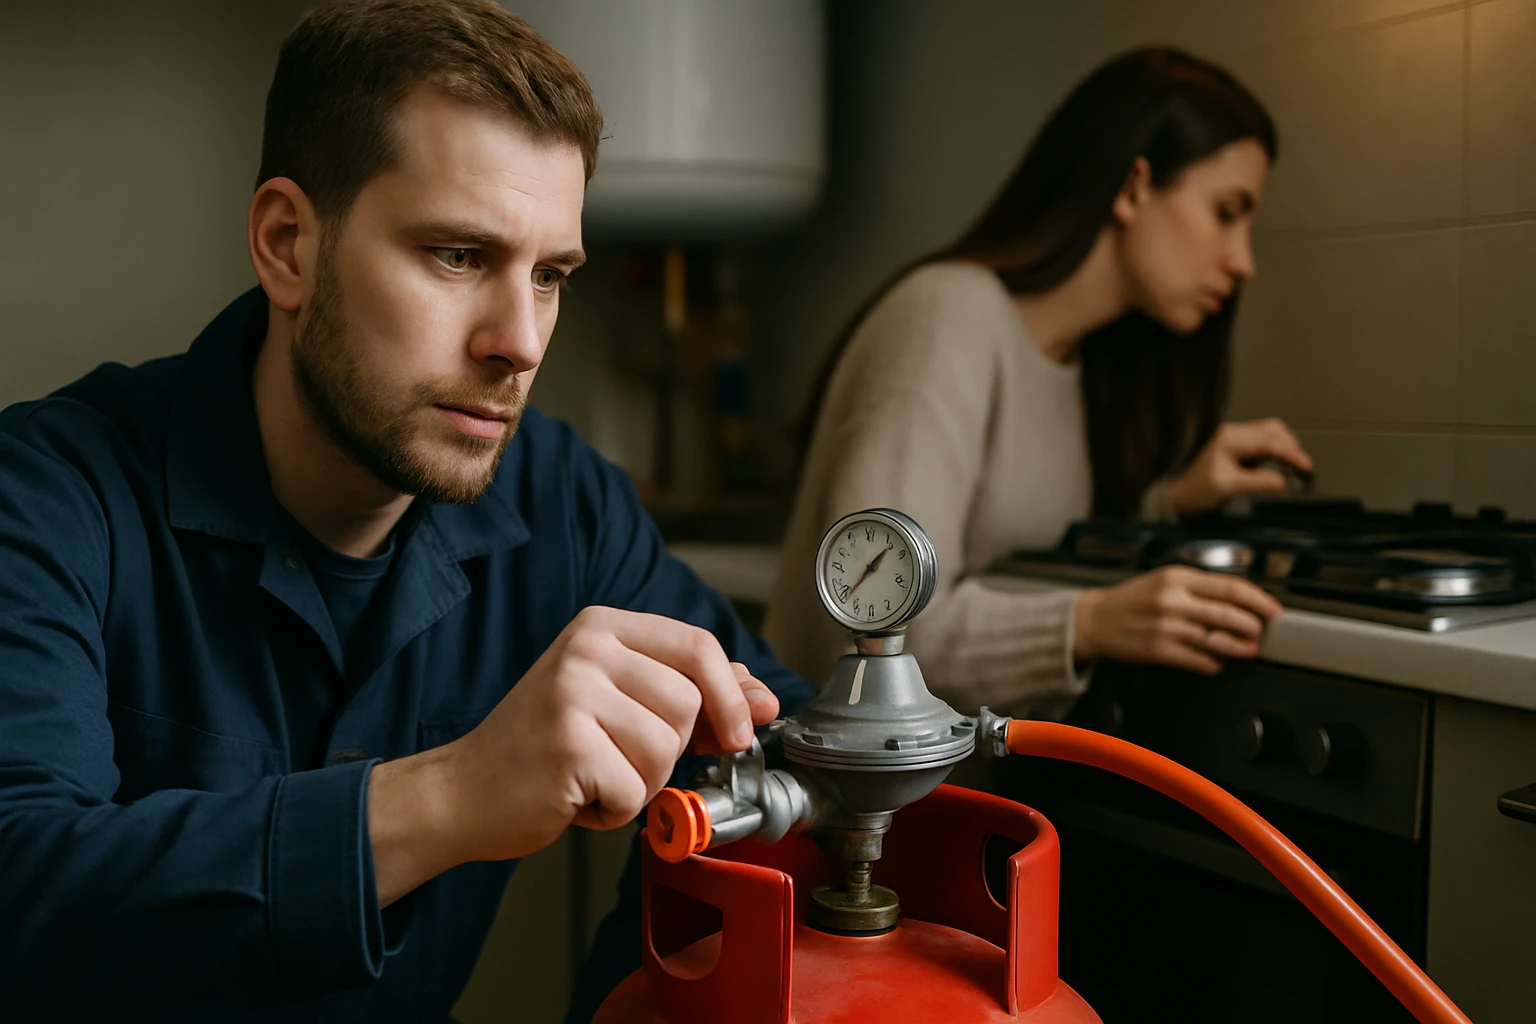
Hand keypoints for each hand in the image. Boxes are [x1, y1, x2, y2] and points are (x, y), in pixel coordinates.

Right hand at [368, 607, 776, 903]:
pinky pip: (637, 791)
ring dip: (642, 782)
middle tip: (621, 757)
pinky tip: (579, 795)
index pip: (699, 645)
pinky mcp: (567, 744)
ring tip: (596, 775)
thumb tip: (765, 700)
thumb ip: (695, 695)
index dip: (732, 695)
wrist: (465, 791)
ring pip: (666, 750)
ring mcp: (573, 693)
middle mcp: (586, 649)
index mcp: (602, 627)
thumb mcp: (621, 702)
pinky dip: (616, 810)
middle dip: (670, 749)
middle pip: (689, 703)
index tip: (738, 733)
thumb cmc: (546, 748)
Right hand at [1073, 566, 1282, 674]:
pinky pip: (1198, 660)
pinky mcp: (1159, 650)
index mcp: (1177, 577)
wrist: (1094, 620)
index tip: (1272, 609)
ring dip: (1239, 647)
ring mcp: (1166, 627)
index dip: (1259, 600)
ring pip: (1217, 639)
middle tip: (1262, 631)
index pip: (1230, 587)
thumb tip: (1238, 601)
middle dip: (1254, 626)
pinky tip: (1218, 662)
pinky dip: (1214, 663)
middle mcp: (1173, 600)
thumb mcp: (1163, 579)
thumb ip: (1198, 586)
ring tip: (1249, 649)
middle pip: (1229, 614)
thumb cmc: (1131, 600)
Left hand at [1168, 418, 1312, 516]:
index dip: (1291, 453)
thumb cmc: (1199, 491)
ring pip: (1272, 433)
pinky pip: (1266, 442)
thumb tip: (1284, 482)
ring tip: (1295, 466)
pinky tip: (1282, 464)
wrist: (1183, 496)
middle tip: (1304, 468)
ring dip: (1286, 447)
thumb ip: (1258, 482)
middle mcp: (1235, 432)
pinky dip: (1278, 450)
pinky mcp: (1240, 446)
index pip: (1269, 441)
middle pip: (1274, 431)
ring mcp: (1237, 437)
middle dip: (1292, 448)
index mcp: (1231, 438)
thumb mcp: (1229, 488)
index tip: (1306, 467)